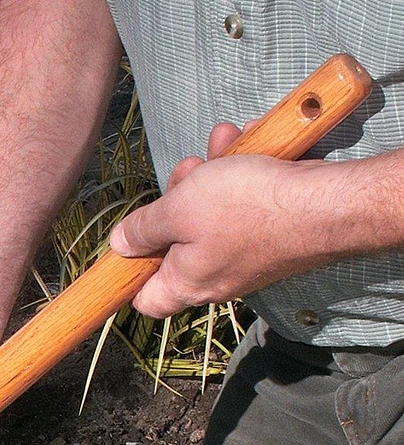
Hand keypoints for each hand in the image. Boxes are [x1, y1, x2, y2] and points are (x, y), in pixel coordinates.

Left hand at [109, 122, 333, 317]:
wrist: (326, 204)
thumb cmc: (249, 209)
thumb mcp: (178, 209)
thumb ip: (143, 228)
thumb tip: (119, 244)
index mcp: (187, 283)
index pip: (147, 300)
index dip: (131, 276)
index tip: (129, 244)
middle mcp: (216, 277)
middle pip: (177, 244)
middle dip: (176, 200)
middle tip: (185, 172)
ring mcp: (246, 256)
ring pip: (212, 215)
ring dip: (211, 176)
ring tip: (221, 144)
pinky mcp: (272, 236)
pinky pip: (245, 205)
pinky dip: (242, 174)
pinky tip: (247, 144)